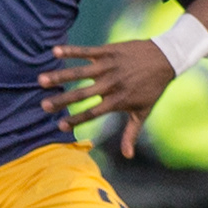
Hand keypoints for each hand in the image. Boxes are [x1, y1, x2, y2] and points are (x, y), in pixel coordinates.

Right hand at [37, 40, 175, 156]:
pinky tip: (54, 51)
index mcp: (117, 101)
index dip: (76, 119)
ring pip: (80, 73)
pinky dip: (71, 51)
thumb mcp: (143, 112)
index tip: (60, 125)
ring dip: (60, 76)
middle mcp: (111, 84)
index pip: (93, 113)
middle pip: (82, 95)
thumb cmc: (153, 88)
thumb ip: (131, 133)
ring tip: (41, 80)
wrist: (166, 58)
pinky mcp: (109, 51)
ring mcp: (109, 67)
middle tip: (44, 105)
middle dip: (62, 100)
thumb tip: (127, 156)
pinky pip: (87, 51)